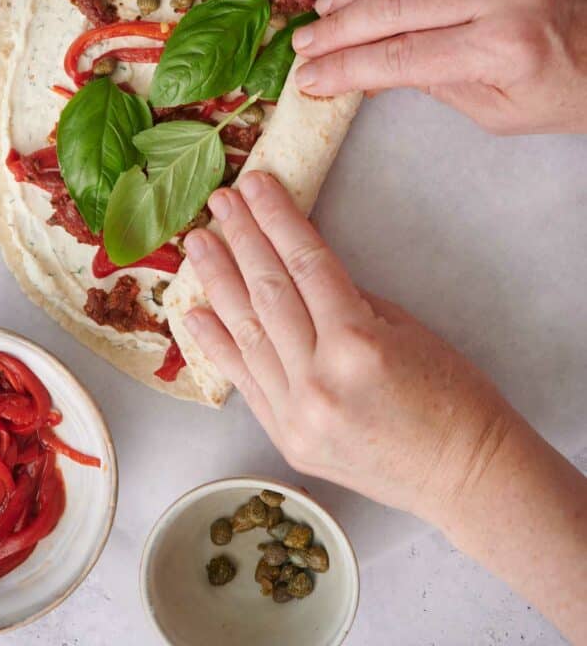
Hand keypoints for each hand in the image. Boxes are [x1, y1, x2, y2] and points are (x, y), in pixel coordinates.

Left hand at [183, 171, 513, 525]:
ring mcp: (296, 414)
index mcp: (357, 343)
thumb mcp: (404, 328)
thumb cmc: (452, 395)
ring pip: (249, 333)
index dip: (278, 218)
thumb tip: (299, 268)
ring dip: (219, 282)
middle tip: (220, 201)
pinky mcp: (286, 438)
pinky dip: (218, 345)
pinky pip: (244, 382)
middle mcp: (318, 378)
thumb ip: (344, 299)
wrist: (463, 476)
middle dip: (242, 238)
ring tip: (197, 244)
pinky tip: (195, 312)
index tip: (256, 184)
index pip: (306, 264)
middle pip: (270, 292)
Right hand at [292, 0, 586, 134]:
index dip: (344, 69)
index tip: (309, 80)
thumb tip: (370, 68)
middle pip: (392, 5)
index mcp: (503, 49)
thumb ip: (434, 84)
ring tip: (325, 9)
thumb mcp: (502, 111)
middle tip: (302, 46)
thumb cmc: (572, 88)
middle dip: (337, 29)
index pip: (399, 57)